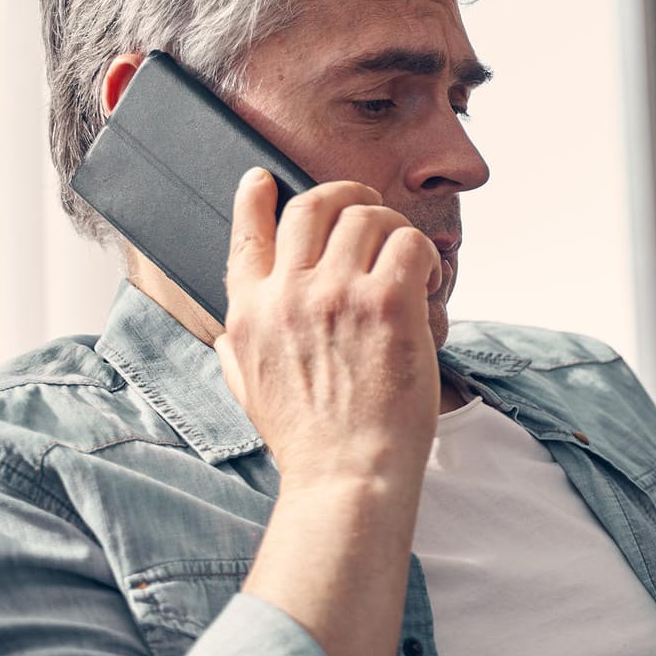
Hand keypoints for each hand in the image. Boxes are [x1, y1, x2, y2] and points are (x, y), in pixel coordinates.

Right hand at [214, 170, 445, 487]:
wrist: (347, 476)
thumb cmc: (310, 442)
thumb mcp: (249, 392)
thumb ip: (236, 352)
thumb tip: (229, 332)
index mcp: (250, 313)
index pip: (247, 234)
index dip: (255, 197)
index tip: (263, 179)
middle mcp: (289, 294)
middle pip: (313, 205)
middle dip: (346, 196)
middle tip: (368, 208)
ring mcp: (338, 295)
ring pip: (368, 217)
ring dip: (393, 229)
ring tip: (406, 263)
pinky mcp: (387, 304)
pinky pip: (410, 245)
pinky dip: (423, 256)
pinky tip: (426, 284)